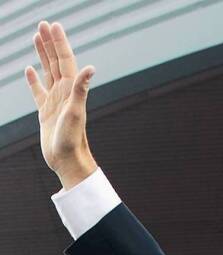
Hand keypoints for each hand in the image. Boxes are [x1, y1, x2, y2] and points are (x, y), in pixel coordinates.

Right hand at [25, 21, 96, 188]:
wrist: (68, 161)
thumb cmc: (73, 139)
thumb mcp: (76, 112)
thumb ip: (82, 89)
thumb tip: (91, 68)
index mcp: (71, 91)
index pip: (65, 60)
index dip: (60, 42)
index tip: (53, 25)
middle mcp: (64, 94)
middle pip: (56, 62)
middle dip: (50, 43)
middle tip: (43, 24)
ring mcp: (54, 102)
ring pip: (47, 72)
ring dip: (42, 55)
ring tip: (36, 38)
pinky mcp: (45, 112)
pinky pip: (38, 91)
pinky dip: (33, 79)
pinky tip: (29, 70)